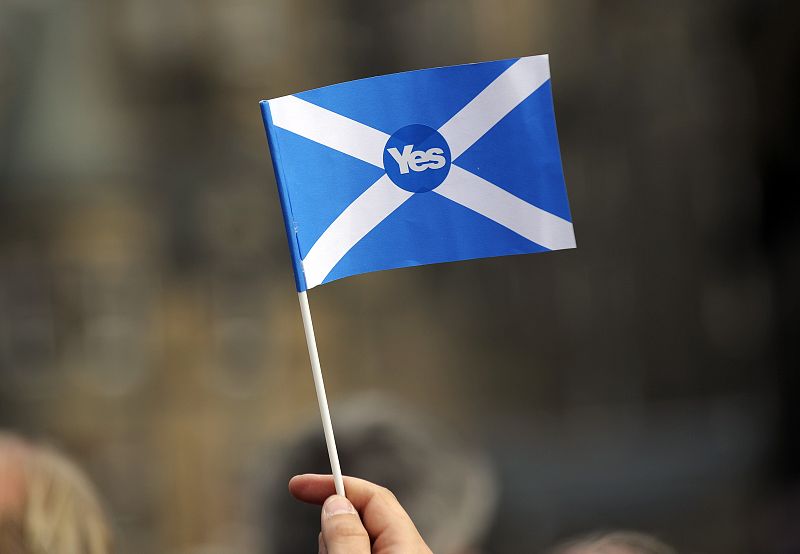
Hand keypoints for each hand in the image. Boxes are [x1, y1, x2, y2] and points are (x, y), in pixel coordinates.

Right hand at [289, 474, 433, 553]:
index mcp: (409, 547)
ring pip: (358, 543)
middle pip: (364, 519)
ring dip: (336, 548)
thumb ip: (346, 537)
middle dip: (333, 525)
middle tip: (321, 550)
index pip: (374, 496)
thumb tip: (336, 502)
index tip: (298, 485)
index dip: (336, 484)